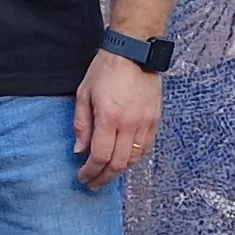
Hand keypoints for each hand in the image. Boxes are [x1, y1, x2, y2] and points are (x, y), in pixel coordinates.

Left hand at [73, 49, 162, 188]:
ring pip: (134, 159)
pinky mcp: (155, 119)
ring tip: (107, 172)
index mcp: (109, 117)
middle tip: (93, 183)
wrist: (134, 51)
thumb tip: (79, 150)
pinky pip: (146, 148)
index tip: (83, 177)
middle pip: (118, 164)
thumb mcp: (84, 94)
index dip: (90, 172)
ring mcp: (145, 123)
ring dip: (119, 170)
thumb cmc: (106, 69)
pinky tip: (124, 159)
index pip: (99, 156)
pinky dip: (134, 158)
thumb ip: (81, 124)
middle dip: (104, 178)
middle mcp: (130, 124)